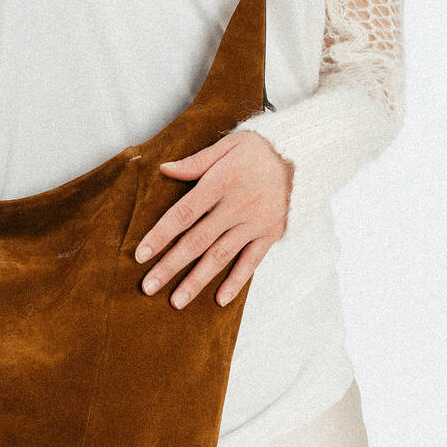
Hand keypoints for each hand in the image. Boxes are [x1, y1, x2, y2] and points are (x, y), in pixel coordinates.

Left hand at [134, 131, 293, 308]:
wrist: (305, 154)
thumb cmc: (261, 147)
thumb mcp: (228, 144)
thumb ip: (196, 161)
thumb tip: (164, 169)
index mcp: (221, 182)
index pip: (183, 214)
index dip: (160, 235)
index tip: (140, 254)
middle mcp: (236, 206)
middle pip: (196, 241)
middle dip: (170, 266)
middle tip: (148, 286)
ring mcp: (255, 223)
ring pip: (220, 257)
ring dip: (196, 281)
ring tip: (176, 301)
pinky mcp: (271, 233)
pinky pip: (251, 262)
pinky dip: (236, 281)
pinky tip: (219, 299)